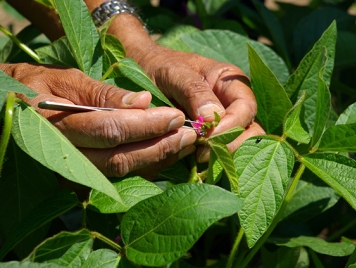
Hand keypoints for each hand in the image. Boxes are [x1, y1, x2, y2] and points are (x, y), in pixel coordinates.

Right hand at [2, 63, 196, 177]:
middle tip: (190, 134)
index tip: (176, 116)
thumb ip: (102, 94)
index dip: (146, 125)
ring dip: (158, 160)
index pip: (109, 130)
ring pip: (122, 173)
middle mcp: (63, 157)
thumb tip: (142, 102)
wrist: (12, 111)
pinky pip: (119, 178)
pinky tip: (167, 154)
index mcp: (55, 126)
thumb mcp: (65, 79)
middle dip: (159, 146)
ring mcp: (70, 174)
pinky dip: (146, 167)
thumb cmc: (38, 88)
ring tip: (186, 144)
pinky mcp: (80, 181)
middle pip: (119, 159)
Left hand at [136, 47, 265, 161]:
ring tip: (196, 158)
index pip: (245, 108)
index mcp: (231, 84)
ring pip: (238, 146)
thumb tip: (212, 119)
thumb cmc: (159, 66)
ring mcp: (223, 123)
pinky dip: (210, 161)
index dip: (232, 125)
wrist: (142, 72)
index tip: (206, 136)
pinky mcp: (209, 139)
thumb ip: (193, 91)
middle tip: (201, 153)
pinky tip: (193, 162)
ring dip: (221, 155)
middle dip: (229, 144)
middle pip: (249, 131)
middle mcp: (233, 105)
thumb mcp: (174, 73)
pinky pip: (219, 154)